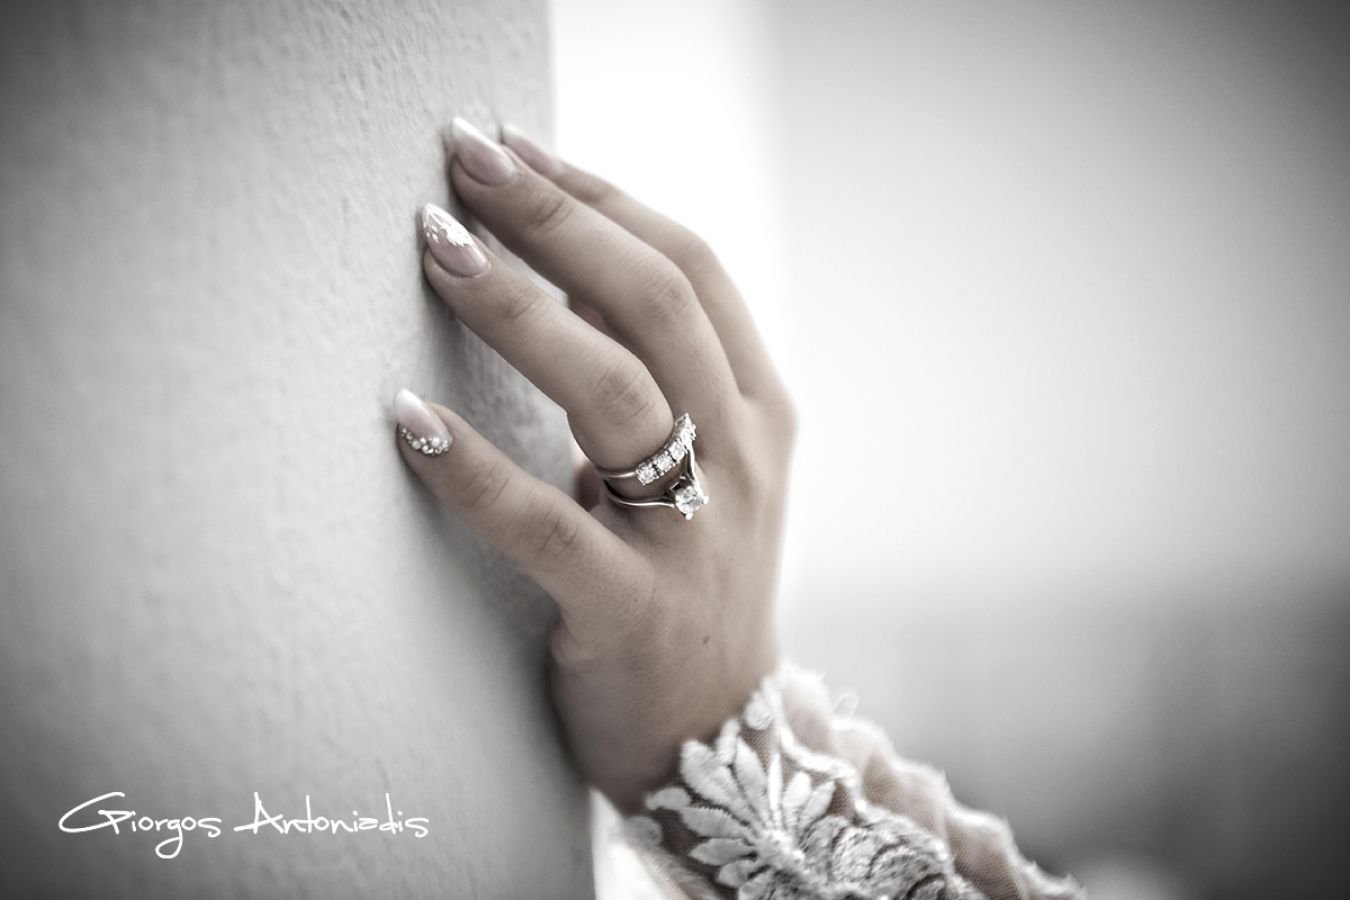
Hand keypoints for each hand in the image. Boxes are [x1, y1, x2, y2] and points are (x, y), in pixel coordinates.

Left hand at [393, 118, 794, 811]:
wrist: (720, 742)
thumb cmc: (688, 582)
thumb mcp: (706, 466)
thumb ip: (658, 375)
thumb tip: (564, 265)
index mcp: (760, 411)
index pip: (691, 269)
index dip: (602, 200)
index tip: (517, 150)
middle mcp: (741, 459)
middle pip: (656, 303)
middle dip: (555, 220)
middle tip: (465, 161)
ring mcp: (695, 537)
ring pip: (614, 394)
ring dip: (516, 311)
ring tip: (435, 250)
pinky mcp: (632, 613)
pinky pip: (547, 528)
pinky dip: (474, 470)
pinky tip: (409, 421)